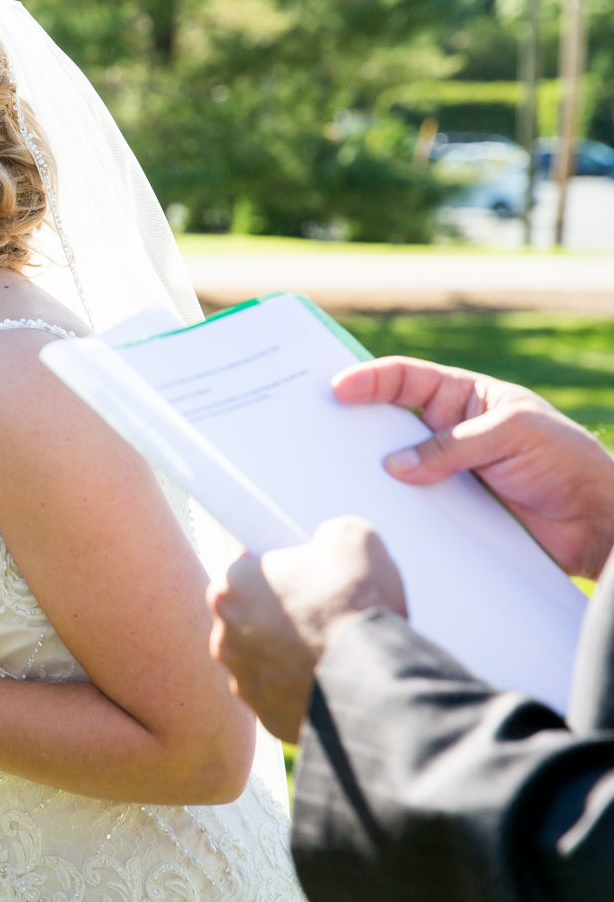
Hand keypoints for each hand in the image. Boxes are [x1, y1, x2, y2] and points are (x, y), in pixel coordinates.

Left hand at [208, 517, 407, 741]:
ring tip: (330, 649)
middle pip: (251, 617)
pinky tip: (331, 679)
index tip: (299, 575)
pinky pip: (284, 696)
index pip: (244, 570)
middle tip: (321, 613)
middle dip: (281, 614)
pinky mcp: (267, 718)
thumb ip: (326, 534)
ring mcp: (244, 682)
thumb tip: (326, 544)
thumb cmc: (357, 605)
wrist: (377, 680)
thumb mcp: (351, 538)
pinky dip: (303, 689)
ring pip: (265, 659)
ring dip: (289, 655)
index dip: (276, 570)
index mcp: (230, 587)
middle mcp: (224, 636)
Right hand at [333, 356, 613, 578]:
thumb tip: (393, 466)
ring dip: (368, 468)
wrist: (596, 523)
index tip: (336, 389)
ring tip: (333, 473)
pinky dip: (390, 505)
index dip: (368, 379)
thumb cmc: (566, 461)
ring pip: (394, 464)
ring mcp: (445, 470)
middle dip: (353, 422)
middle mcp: (448, 430)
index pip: (406, 378)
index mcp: (464, 397)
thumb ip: (452, 446)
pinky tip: (370, 510)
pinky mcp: (448, 509)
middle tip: (316, 427)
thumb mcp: (511, 435)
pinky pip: (410, 503)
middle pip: (388, 420)